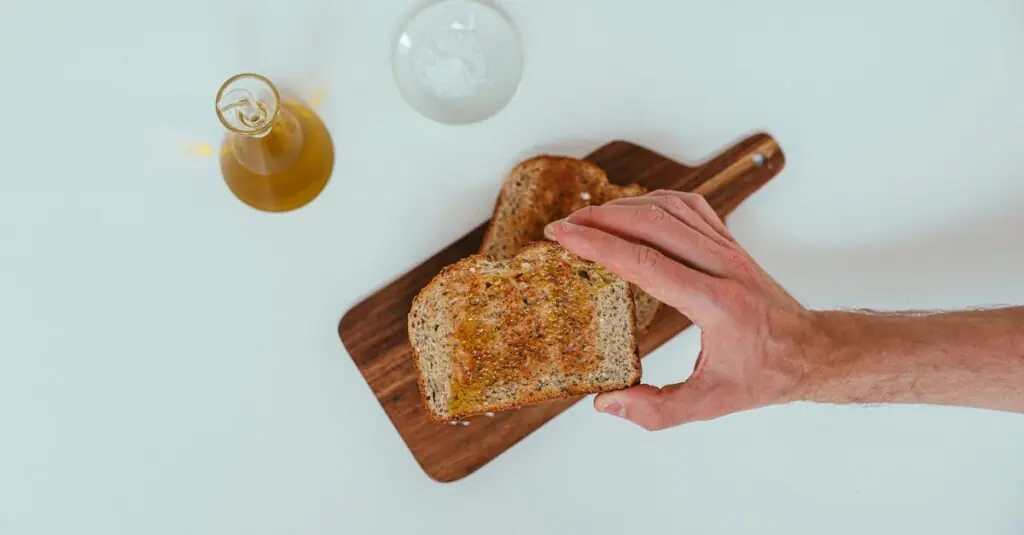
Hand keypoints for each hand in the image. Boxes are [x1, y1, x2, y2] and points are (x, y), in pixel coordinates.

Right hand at [544, 190, 822, 429]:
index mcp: (716, 304)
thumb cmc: (763, 377)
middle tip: (563, 225)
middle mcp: (724, 268)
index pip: (645, 262)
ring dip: (624, 207)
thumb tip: (605, 403)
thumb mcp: (710, 405)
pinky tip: (631, 211)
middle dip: (600, 218)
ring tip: (587, 218)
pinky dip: (654, 202)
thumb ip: (656, 410)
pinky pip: (689, 208)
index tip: (562, 235)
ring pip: (671, 209)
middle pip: (653, 223)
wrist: (812, 352)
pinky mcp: (731, 243)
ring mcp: (730, 250)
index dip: (597, 245)